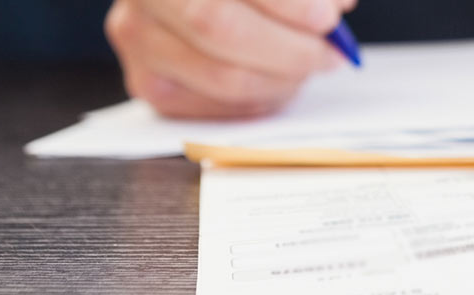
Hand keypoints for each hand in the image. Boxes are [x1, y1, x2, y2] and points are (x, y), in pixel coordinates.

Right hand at [105, 0, 355, 117]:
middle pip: (220, 29)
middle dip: (289, 49)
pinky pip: (215, 104)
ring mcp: (138, 38)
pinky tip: (276, 79)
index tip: (327, 18)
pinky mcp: (147, 82)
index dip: (288, 6)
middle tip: (328, 53)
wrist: (191, 2)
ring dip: (281, 79)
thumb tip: (335, 7)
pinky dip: (260, 98)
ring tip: (306, 65)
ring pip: (223, 76)